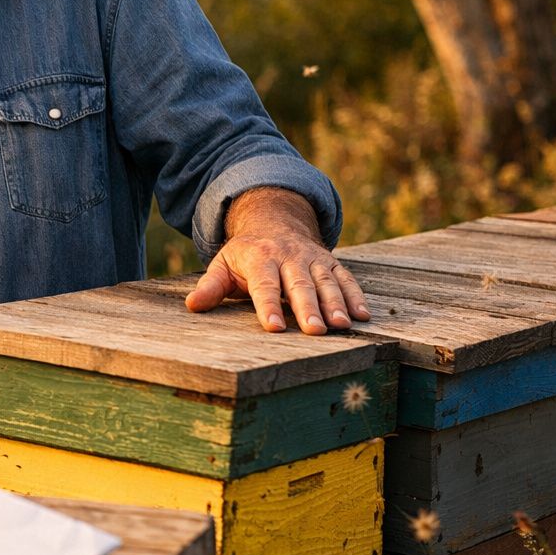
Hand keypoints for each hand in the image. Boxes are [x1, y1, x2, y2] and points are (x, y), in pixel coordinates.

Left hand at [184, 188, 370, 334]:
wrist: (274, 222)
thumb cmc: (245, 255)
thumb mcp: (223, 265)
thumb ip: (211, 286)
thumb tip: (192, 306)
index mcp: (259, 258)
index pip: (263, 285)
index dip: (267, 306)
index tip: (272, 328)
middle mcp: (288, 257)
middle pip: (298, 285)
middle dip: (308, 308)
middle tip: (315, 331)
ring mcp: (312, 259)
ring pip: (326, 281)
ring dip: (336, 303)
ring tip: (342, 326)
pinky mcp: (331, 263)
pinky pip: (345, 278)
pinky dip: (355, 295)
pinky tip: (363, 315)